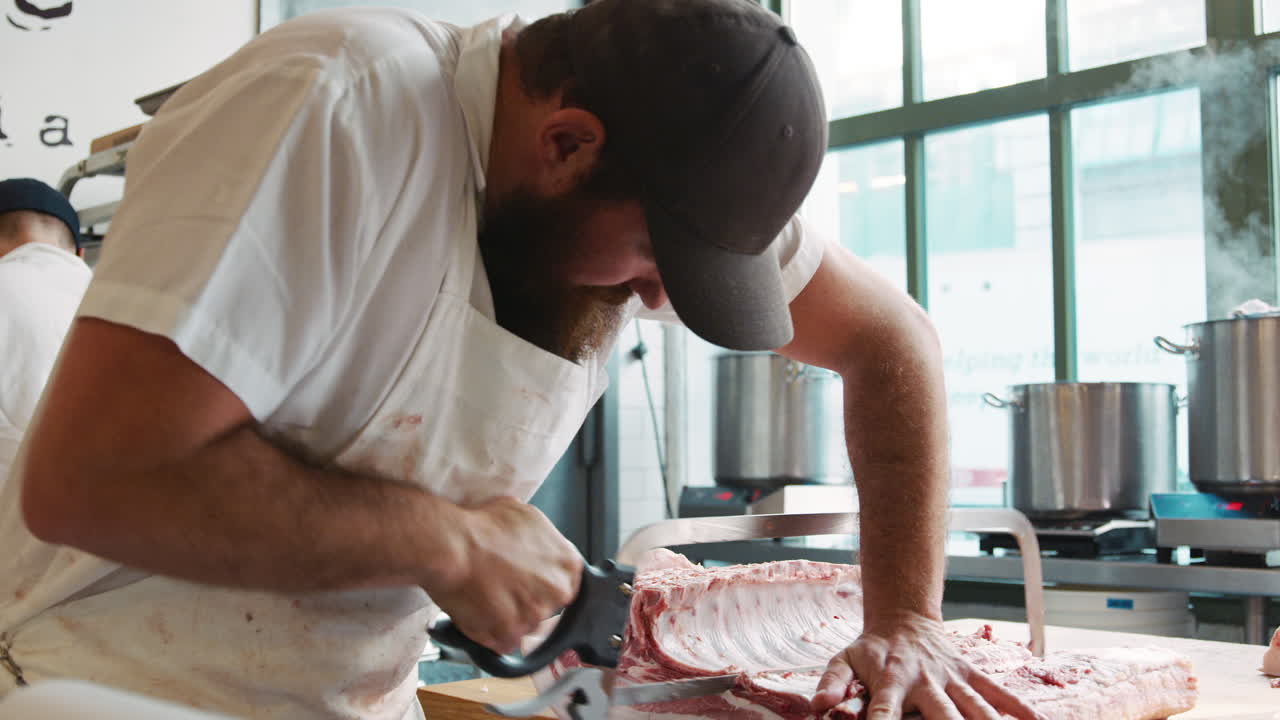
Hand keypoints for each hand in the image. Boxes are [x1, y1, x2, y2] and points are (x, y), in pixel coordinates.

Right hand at [427, 495, 582, 653]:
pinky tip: (479, 613)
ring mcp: (534, 617)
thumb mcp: (525, 516)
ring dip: (508, 618)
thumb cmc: (482, 527)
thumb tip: (537, 545)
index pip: (565, 584)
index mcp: (567, 564)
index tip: (530, 585)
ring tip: (486, 598)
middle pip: (548, 608)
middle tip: (504, 589)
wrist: (452, 546)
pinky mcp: (509, 636)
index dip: (543, 584)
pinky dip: (490, 633)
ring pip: (525, 626)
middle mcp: (557, 592)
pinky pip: (504, 642)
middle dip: (527, 602)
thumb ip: (542, 538)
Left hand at [812, 612, 1043, 719]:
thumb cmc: (871, 649)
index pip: (884, 709)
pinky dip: (1018, 708)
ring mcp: (951, 678)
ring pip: (975, 708)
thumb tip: (817, 708)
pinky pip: (997, 692)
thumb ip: (832, 684)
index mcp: (891, 680)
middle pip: (942, 714)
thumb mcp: (843, 660)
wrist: (903, 617)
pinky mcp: (970, 674)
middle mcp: (925, 681)